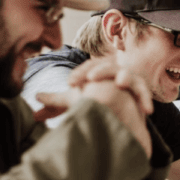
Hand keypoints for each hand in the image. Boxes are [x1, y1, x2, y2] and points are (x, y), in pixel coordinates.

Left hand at [38, 57, 154, 157]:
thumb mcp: (74, 102)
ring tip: (120, 83)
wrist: (119, 113)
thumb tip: (34, 106)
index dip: (80, 73)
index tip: (70, 84)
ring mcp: (128, 81)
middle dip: (100, 71)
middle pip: (107, 66)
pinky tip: (145, 109)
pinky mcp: (140, 94)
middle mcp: (113, 72)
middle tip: (90, 79)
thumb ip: (56, 103)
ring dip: (125, 77)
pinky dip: (145, 99)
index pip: (88, 66)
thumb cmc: (96, 103)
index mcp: (96, 71)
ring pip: (128, 75)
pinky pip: (144, 94)